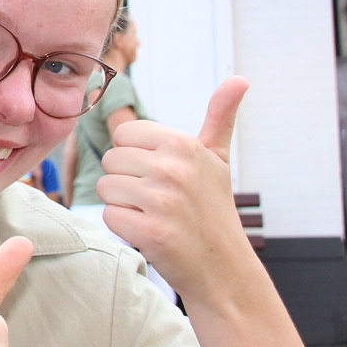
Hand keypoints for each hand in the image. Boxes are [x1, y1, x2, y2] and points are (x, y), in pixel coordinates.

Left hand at [96, 77, 250, 295]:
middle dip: (128, 181)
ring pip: (106, 188)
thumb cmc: (213, 208)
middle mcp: (172, 168)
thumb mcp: (218, 158)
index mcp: (183, 144)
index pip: (124, 134)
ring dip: (124, 205)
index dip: (137, 157)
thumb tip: (239, 79)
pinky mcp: (150, 232)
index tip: (162, 175)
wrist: (223, 267)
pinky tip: (150, 233)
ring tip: (155, 215)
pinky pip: (109, 216)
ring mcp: (162, 201)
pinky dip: (124, 228)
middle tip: (159, 200)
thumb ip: (220, 116)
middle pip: (111, 161)